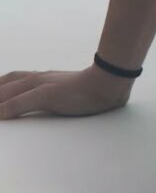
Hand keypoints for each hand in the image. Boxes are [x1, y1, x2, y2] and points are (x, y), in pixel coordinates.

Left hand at [0, 65, 133, 118]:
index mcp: (40, 78)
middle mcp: (38, 78)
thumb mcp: (63, 92)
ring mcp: (43, 85)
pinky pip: (25, 99)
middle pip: (6, 83)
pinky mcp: (50, 93)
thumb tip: (30, 107)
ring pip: (10, 91)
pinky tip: (1, 115)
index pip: (10, 79)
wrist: (108, 83)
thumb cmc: (88, 89)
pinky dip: (10, 106)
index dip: (0, 85)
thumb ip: (50, 95)